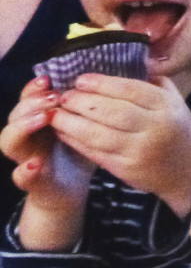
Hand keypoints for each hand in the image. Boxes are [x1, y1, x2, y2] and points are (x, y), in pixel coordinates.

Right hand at [0, 77, 93, 249]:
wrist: (68, 189)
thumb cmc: (80, 149)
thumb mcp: (86, 123)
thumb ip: (88, 104)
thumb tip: (103, 78)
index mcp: (41, 118)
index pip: (30, 97)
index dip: (35, 87)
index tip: (49, 77)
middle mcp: (28, 136)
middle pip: (15, 113)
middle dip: (31, 102)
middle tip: (53, 96)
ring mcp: (26, 158)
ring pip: (9, 140)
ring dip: (23, 127)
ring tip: (44, 118)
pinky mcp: (32, 182)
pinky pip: (21, 177)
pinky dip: (26, 171)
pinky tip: (36, 164)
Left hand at [55, 73, 190, 218]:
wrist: (190, 171)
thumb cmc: (178, 129)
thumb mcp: (174, 100)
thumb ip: (153, 81)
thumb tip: (128, 58)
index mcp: (166, 106)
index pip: (132, 90)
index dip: (103, 84)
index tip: (81, 79)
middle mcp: (154, 127)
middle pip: (113, 112)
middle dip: (83, 103)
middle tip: (64, 95)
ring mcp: (139, 150)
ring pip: (100, 135)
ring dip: (73, 124)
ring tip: (57, 113)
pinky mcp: (126, 170)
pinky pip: (96, 154)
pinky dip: (76, 142)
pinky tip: (64, 132)